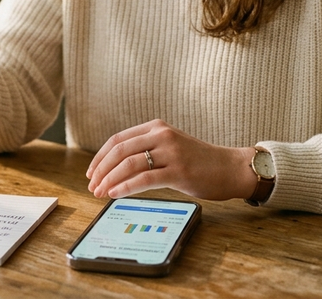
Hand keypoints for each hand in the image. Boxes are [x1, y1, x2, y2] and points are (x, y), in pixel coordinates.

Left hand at [86, 119, 257, 201]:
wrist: (230, 168)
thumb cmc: (199, 161)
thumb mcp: (171, 146)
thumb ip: (148, 149)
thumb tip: (115, 167)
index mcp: (156, 127)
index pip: (118, 139)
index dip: (100, 157)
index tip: (91, 172)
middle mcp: (162, 135)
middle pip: (119, 151)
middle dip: (101, 170)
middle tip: (91, 186)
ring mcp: (171, 152)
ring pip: (129, 164)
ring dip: (110, 180)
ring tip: (101, 193)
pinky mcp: (178, 171)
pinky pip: (144, 179)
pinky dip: (125, 187)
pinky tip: (116, 194)